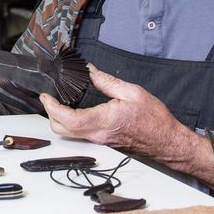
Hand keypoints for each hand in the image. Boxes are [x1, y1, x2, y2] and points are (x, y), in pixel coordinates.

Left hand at [39, 64, 213, 186]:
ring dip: (59, 119)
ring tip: (60, 102)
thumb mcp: (132, 92)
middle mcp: (98, 134)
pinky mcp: (102, 142)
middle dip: (51, 113)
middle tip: (50, 97)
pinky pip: (79, 135)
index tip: (46, 96)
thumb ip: (106, 81)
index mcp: (104, 120)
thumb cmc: (155, 119)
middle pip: (62, 129)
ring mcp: (99, 140)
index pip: (69, 119)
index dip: (53, 108)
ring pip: (69, 134)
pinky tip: (75, 111)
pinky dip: (71, 124)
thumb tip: (89, 71)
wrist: (167, 141)